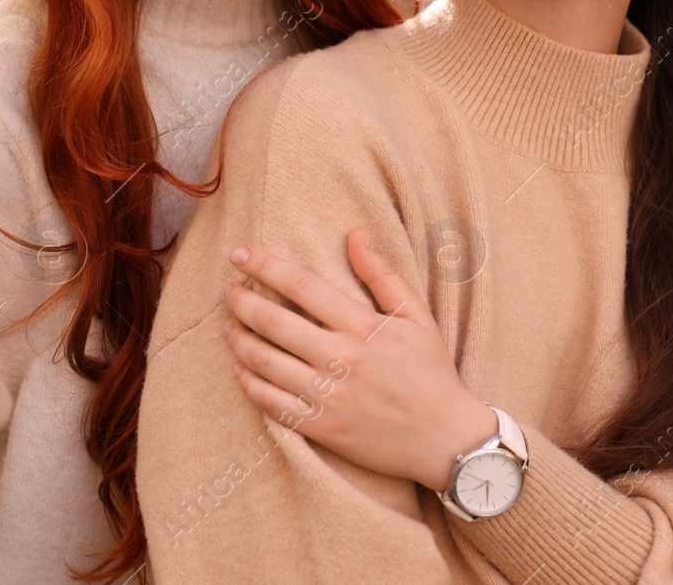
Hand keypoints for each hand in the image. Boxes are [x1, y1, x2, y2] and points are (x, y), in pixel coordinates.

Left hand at [221, 227, 495, 491]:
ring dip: (239, 340)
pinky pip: (272, 403)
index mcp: (364, 327)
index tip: (240, 254)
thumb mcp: (416, 317)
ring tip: (226, 325)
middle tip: (226, 289)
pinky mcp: (322, 428)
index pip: (303, 286)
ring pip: (266, 362)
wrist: (446, 440)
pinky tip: (240, 368)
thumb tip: (355, 233)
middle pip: (274, 322)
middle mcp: (342, 359)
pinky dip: (249, 384)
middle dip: (241, 300)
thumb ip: (382, 275)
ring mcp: (329, 396)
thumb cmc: (431, 372)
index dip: (266, 266)